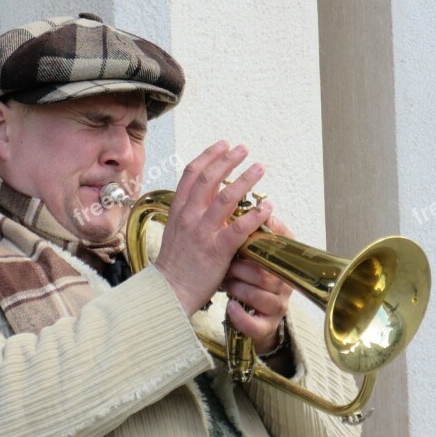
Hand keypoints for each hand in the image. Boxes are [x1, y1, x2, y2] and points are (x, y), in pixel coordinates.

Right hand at [154, 140, 272, 314]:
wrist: (168, 291)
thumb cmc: (174, 265)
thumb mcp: (175, 232)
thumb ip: (189, 213)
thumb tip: (205, 197)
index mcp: (178, 211)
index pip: (191, 174)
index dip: (208, 156)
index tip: (222, 145)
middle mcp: (189, 217)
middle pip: (209, 178)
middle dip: (228, 160)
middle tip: (244, 149)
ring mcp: (202, 233)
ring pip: (226, 198)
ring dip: (245, 180)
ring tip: (260, 168)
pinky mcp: (217, 250)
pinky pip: (239, 228)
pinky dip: (255, 216)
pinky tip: (267, 207)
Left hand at [222, 216, 293, 353]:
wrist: (254, 312)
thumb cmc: (251, 274)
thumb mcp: (255, 251)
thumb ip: (257, 231)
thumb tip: (262, 206)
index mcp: (284, 260)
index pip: (281, 247)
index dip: (263, 241)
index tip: (243, 237)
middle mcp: (285, 283)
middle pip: (265, 273)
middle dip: (241, 267)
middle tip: (225, 263)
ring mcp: (277, 306)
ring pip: (259, 296)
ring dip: (237, 288)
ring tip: (224, 282)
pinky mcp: (266, 326)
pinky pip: (255, 324)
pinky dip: (240, 316)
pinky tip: (230, 307)